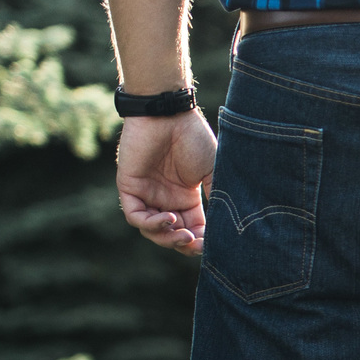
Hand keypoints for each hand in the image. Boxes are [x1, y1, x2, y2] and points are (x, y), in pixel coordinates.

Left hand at [117, 110, 216, 255]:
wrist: (168, 114)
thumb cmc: (192, 137)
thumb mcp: (213, 170)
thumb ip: (218, 194)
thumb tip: (229, 223)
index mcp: (185, 197)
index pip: (192, 229)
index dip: (200, 241)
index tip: (212, 245)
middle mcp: (165, 199)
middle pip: (172, 235)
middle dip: (184, 245)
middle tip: (196, 245)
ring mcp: (146, 194)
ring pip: (152, 231)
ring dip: (168, 239)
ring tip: (184, 235)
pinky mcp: (129, 187)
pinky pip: (136, 216)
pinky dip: (151, 224)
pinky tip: (169, 219)